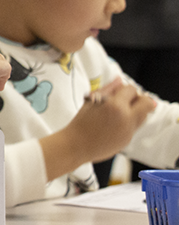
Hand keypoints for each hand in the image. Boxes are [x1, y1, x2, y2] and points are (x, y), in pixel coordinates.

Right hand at [40, 77, 154, 180]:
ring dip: (136, 111)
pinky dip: (128, 123)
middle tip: (127, 101)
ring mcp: (129, 130)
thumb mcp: (92, 101)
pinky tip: (112, 124)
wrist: (77, 145)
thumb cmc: (80, 122)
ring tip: (119, 112)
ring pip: (143, 116)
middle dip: (140, 99)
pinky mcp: (128, 140)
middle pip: (147, 103)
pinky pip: (134, 127)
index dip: (125, 89)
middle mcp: (126, 118)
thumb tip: (120, 79)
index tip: (118, 92)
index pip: (132, 89)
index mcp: (115, 105)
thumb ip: (108, 89)